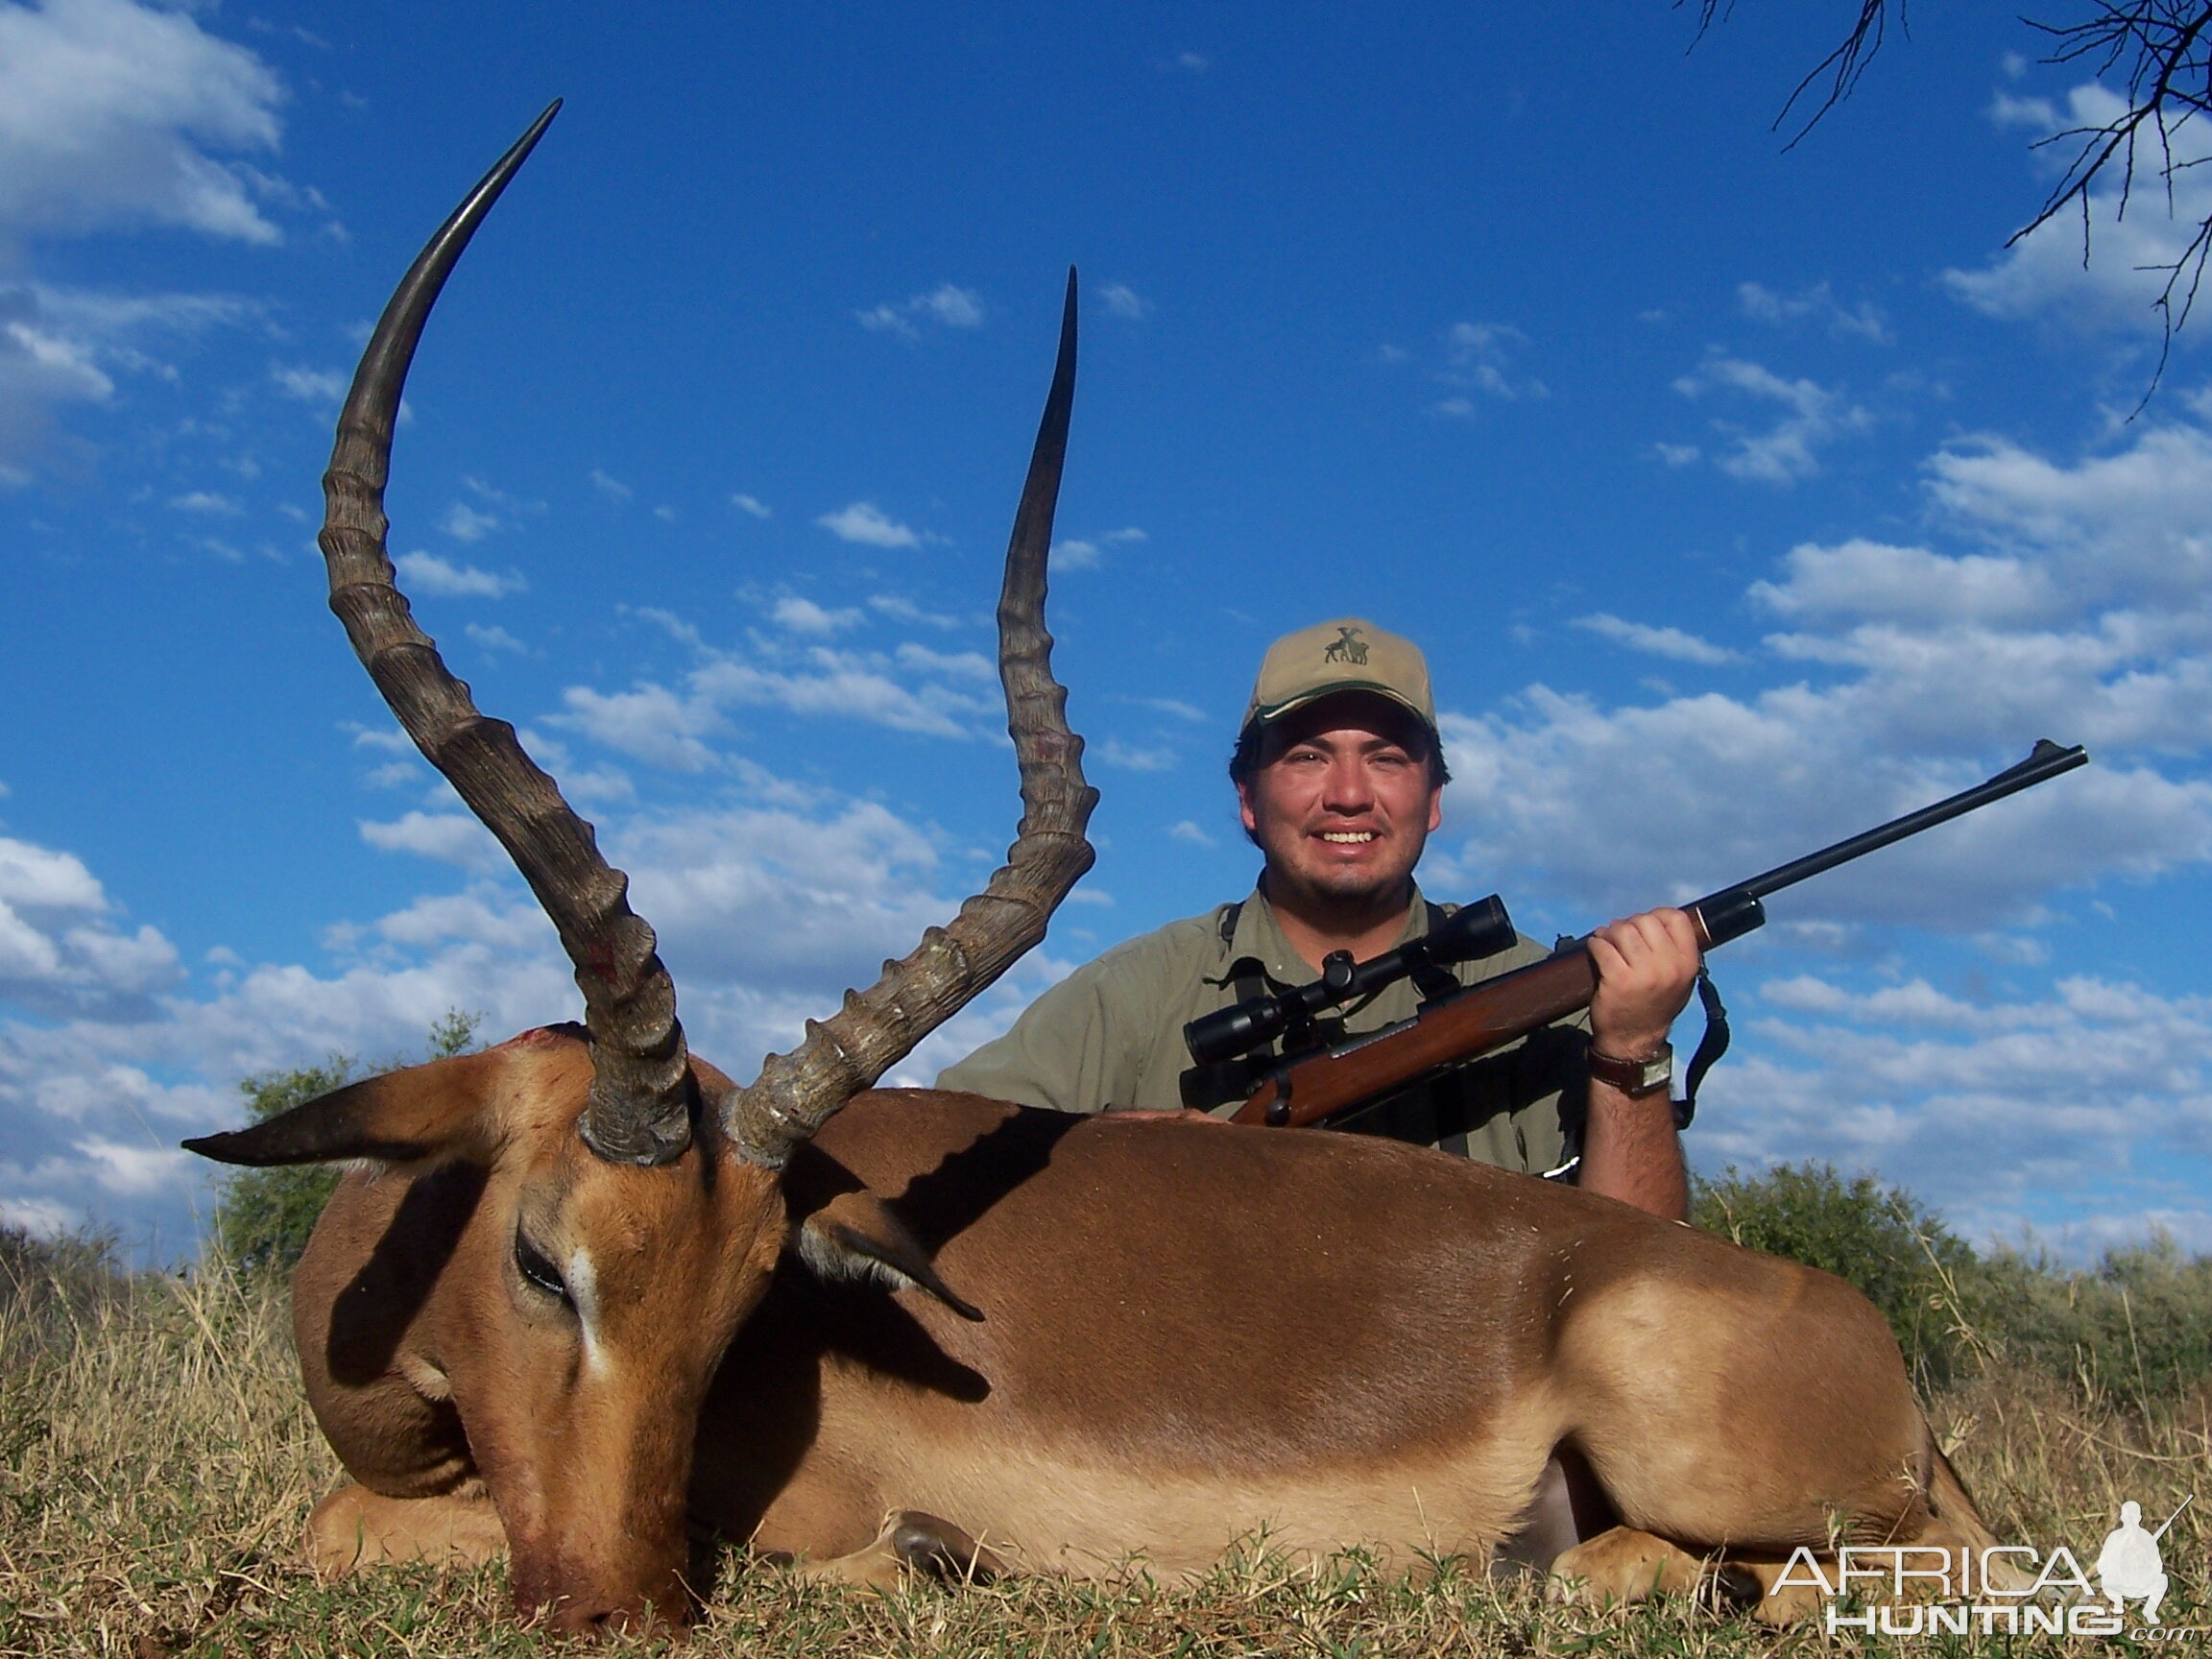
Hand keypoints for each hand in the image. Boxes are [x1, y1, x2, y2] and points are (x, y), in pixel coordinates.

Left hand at [1586, 907, 1701, 1059]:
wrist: (1634, 1041)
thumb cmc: (1653, 1007)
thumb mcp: (1679, 980)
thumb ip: (1674, 951)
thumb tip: (1655, 919)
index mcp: (1688, 963)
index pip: (1676, 918)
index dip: (1656, 916)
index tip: (1643, 926)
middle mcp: (1669, 966)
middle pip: (1645, 920)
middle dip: (1628, 925)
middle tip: (1620, 938)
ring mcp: (1644, 973)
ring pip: (1622, 930)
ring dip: (1609, 933)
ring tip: (1607, 943)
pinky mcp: (1618, 979)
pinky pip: (1602, 946)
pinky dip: (1595, 944)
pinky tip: (1596, 951)